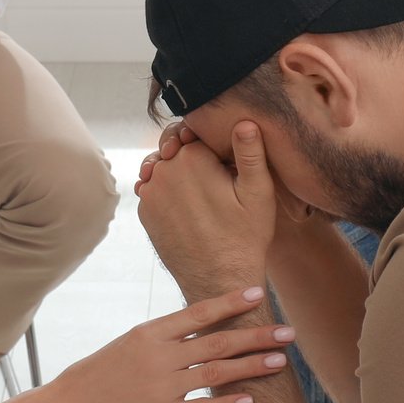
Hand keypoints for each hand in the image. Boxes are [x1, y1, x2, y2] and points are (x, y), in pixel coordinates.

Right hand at [37, 286, 293, 402]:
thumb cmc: (98, 374)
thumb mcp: (128, 344)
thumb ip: (164, 337)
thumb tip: (199, 328)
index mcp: (149, 333)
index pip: (198, 312)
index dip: (230, 303)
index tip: (258, 293)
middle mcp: (159, 357)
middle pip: (218, 342)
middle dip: (257, 336)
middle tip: (289, 331)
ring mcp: (162, 388)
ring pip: (217, 372)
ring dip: (253, 367)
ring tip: (281, 361)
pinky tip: (251, 400)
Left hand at [135, 119, 278, 298]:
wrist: (219, 281)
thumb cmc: (246, 237)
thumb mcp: (259, 192)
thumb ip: (250, 153)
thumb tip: (244, 121)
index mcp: (193, 157)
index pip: (195, 131)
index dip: (209, 142)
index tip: (221, 158)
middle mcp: (164, 170)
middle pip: (175, 148)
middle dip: (191, 155)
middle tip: (214, 178)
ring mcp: (150, 192)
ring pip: (162, 168)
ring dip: (177, 174)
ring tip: (201, 194)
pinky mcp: (144, 211)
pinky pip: (154, 190)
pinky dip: (167, 193)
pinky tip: (188, 208)